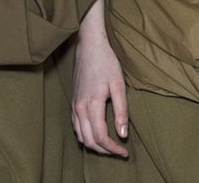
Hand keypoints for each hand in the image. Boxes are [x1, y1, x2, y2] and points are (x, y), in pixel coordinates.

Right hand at [72, 34, 129, 156]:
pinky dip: (86, 136)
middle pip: (88, 141)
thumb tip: (123, 134)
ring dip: (94, 145)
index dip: (113, 148)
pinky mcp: (73, 102)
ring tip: (110, 146)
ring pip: (80, 136)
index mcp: (91, 105)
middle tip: (119, 151)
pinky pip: (76, 127)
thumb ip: (121, 111)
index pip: (100, 137)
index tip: (125, 152)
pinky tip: (97, 134)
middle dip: (104, 150)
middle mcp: (79, 108)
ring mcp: (74, 106)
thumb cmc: (106, 62)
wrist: (88, 46)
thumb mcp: (119, 85)